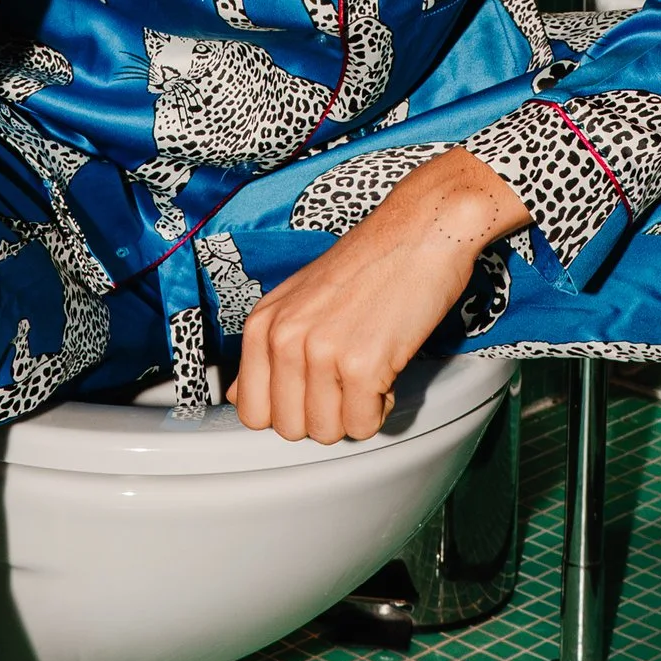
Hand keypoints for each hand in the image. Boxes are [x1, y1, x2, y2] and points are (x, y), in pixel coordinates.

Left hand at [232, 148, 530, 441]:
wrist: (422, 228)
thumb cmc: (370, 260)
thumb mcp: (299, 299)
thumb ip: (267, 349)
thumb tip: (237, 395)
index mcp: (263, 322)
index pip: (250, 409)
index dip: (287, 411)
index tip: (312, 394)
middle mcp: (284, 338)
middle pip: (288, 428)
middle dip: (323, 415)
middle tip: (347, 382)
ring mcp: (321, 352)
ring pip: (326, 432)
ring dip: (353, 413)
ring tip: (368, 371)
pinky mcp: (362, 365)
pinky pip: (363, 426)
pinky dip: (380, 409)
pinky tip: (386, 370)